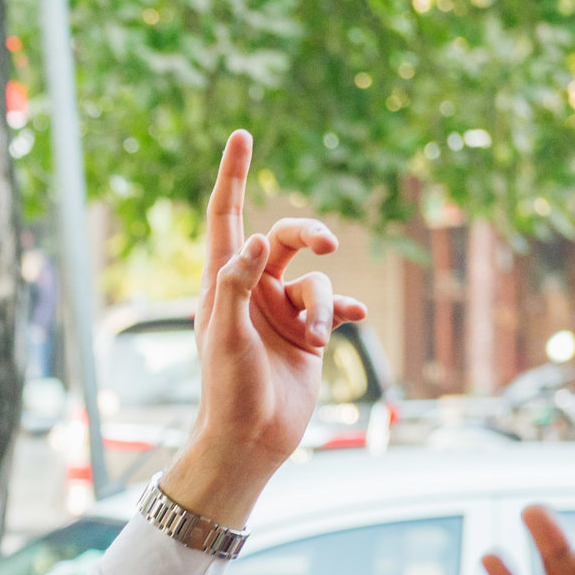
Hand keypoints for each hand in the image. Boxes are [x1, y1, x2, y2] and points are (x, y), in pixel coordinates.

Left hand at [160, 131, 367, 528]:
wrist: (250, 439)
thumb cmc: (227, 390)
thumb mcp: (227, 336)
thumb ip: (237, 285)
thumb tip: (257, 240)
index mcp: (222, 284)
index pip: (225, 218)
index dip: (233, 176)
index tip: (243, 135)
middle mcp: (252, 291)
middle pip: (286, 238)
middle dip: (309, 234)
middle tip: (325, 244)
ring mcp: (281, 312)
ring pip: (317, 280)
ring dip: (322, 304)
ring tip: (313, 340)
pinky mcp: (307, 334)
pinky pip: (335, 304)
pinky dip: (343, 308)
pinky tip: (351, 317)